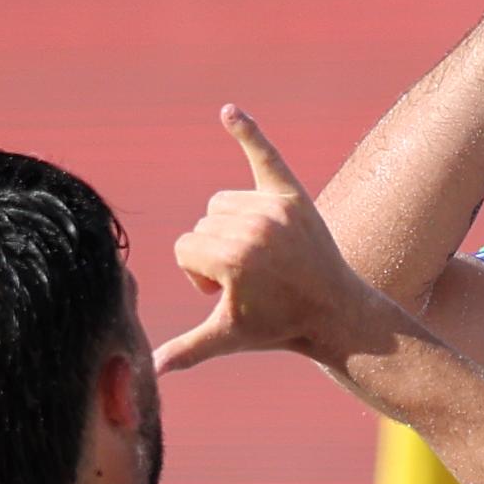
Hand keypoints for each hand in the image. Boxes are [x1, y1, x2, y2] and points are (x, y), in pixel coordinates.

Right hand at [154, 107, 384, 375]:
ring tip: (261, 257)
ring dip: (230, 227)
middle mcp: (252, 228)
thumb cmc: (278, 327)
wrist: (333, 311)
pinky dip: (246, 131)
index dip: (200, 276)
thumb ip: (187, 350)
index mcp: (232, 259)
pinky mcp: (291, 194)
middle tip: (253, 280)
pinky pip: (262, 154)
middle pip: (202, 225)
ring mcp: (273, 208)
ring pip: (221, 203)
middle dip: (215, 253)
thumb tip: (150, 372)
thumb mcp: (228, 338)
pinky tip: (228, 111)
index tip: (231, 294)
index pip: (185, 248)